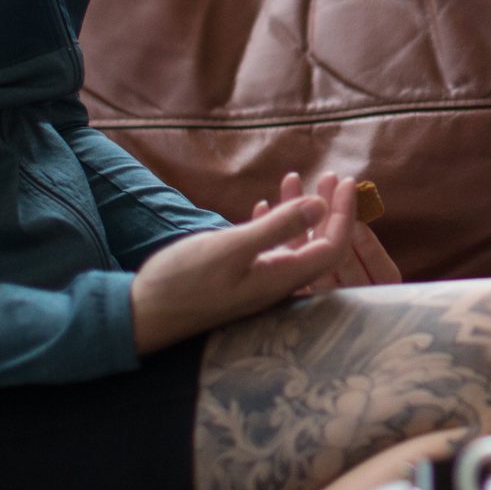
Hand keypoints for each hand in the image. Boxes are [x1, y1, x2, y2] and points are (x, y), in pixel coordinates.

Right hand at [129, 183, 337, 353]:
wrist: (143, 314)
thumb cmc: (184, 282)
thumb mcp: (231, 249)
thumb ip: (277, 228)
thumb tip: (319, 205)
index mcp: (283, 279)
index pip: (333, 246)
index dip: (345, 214)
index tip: (348, 182)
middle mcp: (278, 284)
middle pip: (319, 245)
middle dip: (328, 208)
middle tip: (331, 174)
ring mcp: (259, 282)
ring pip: (293, 244)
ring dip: (298, 211)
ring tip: (296, 178)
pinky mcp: (240, 279)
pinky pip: (268, 250)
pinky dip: (272, 224)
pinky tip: (263, 205)